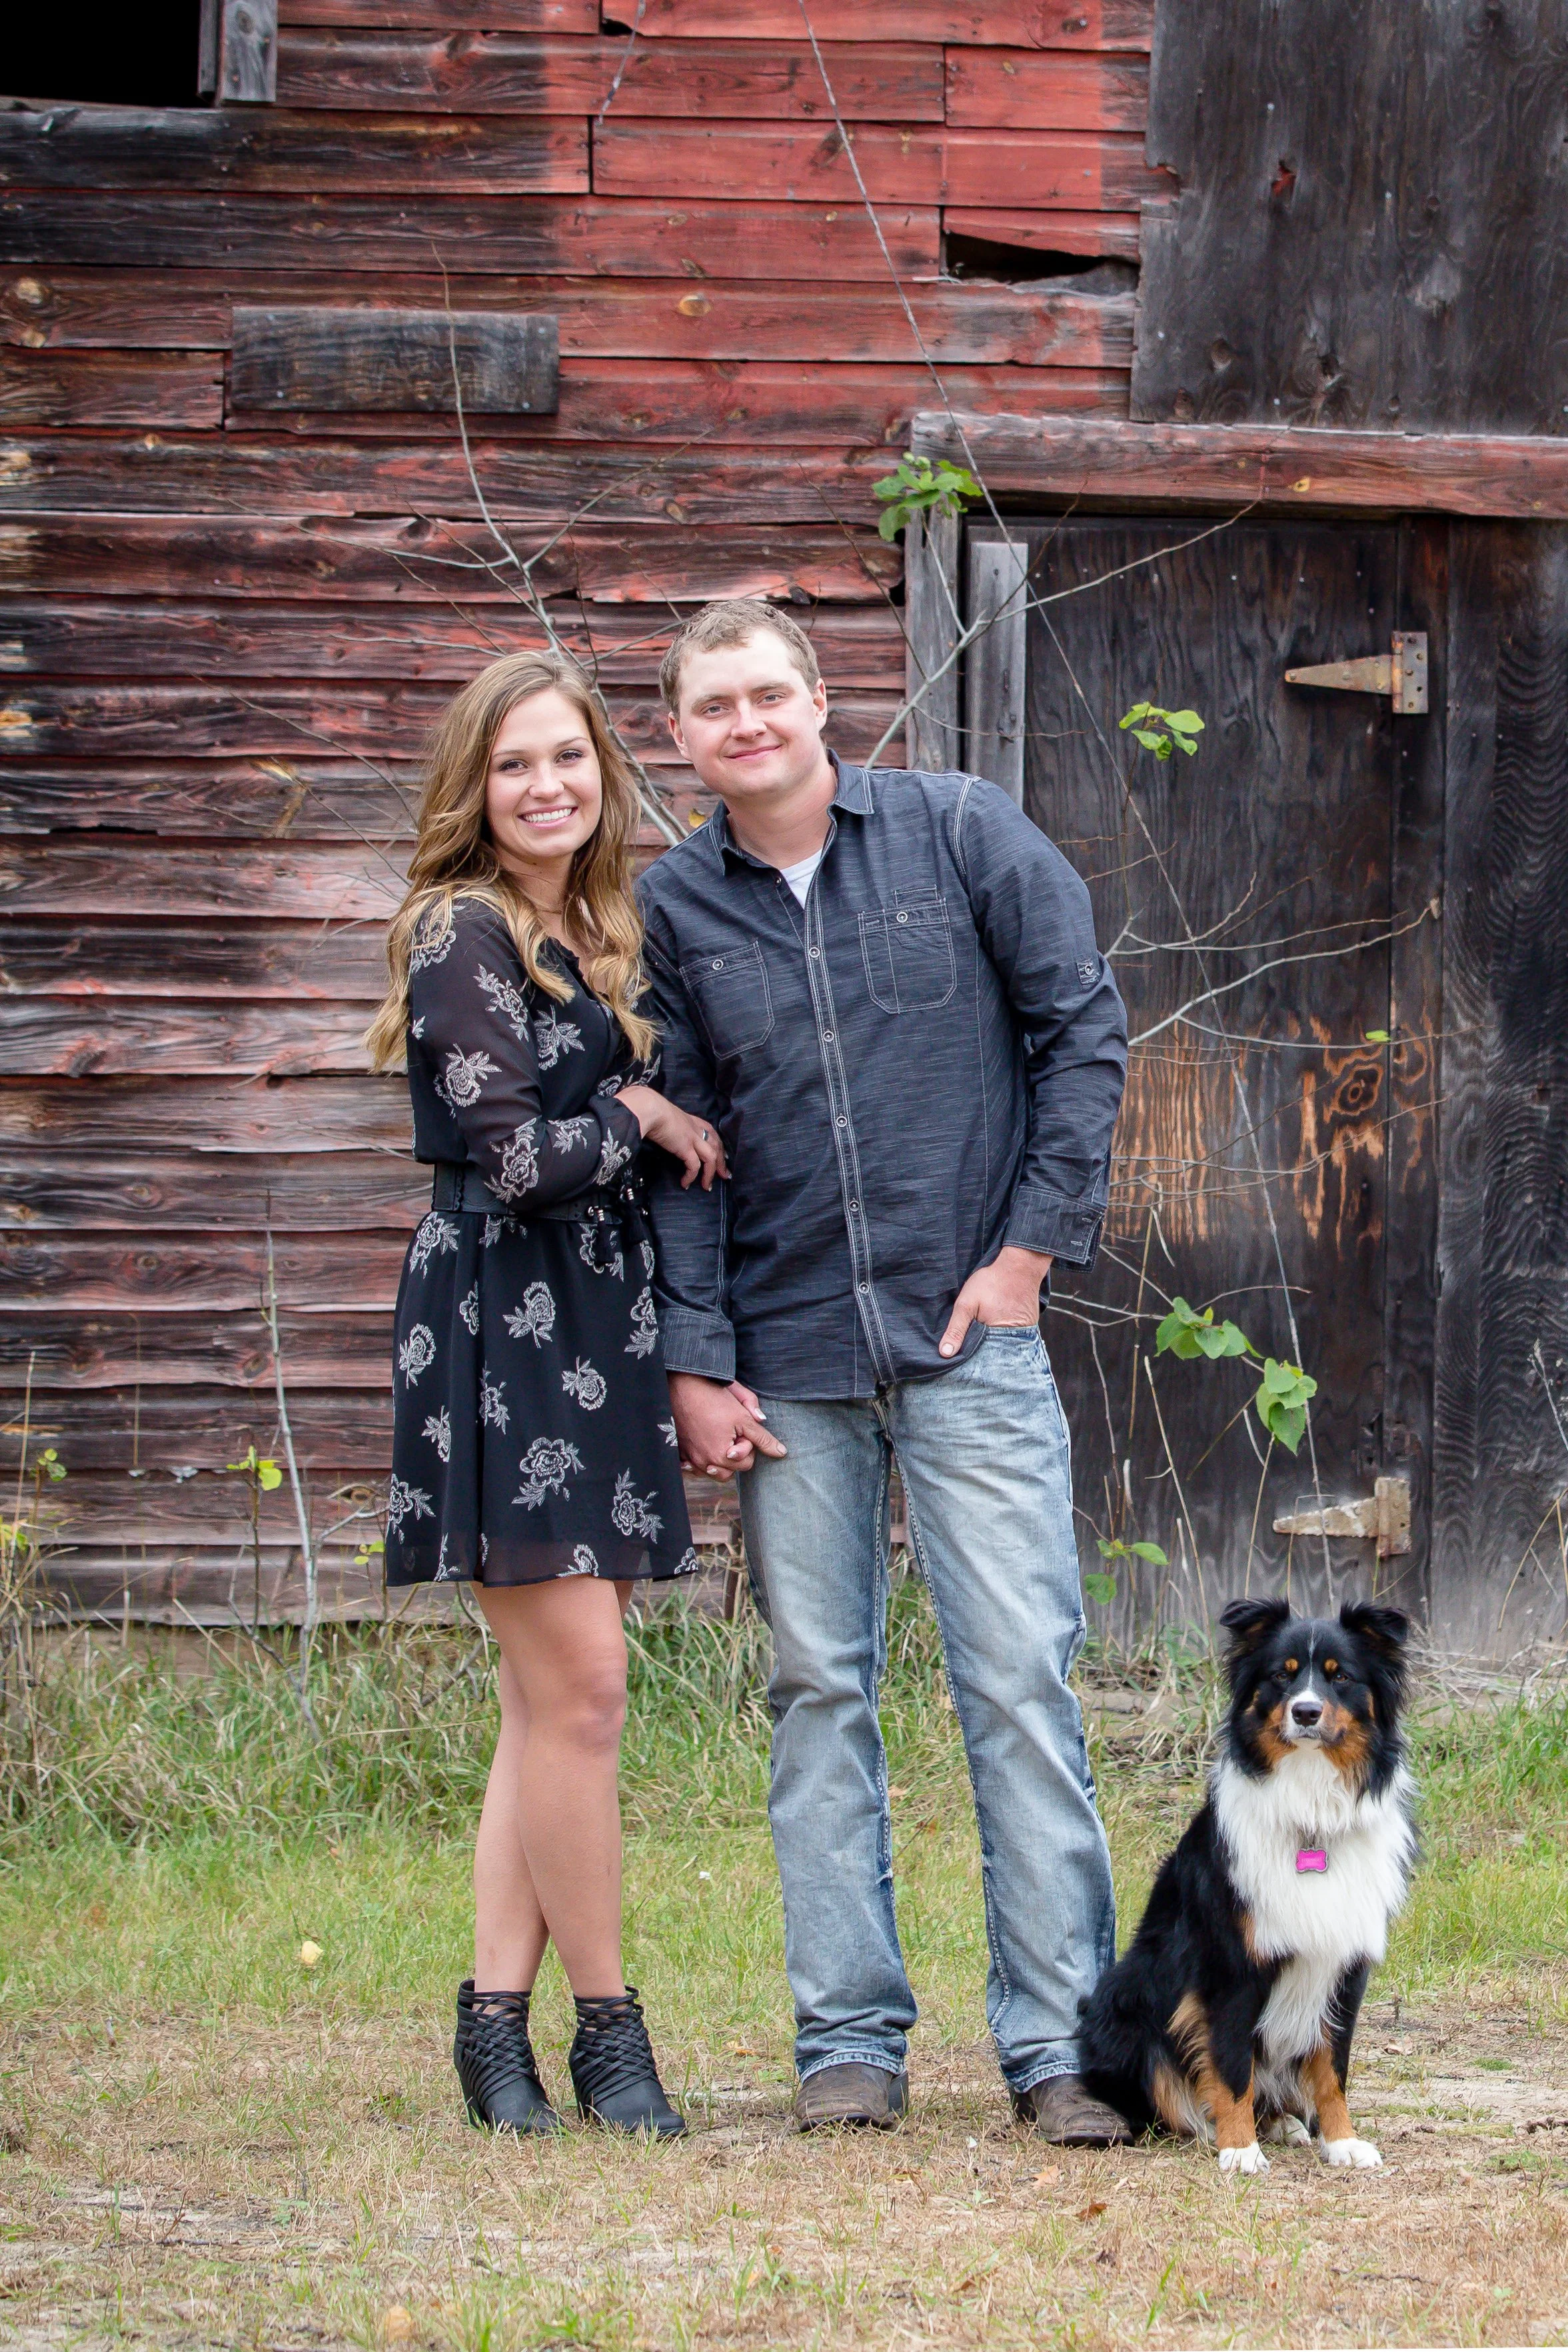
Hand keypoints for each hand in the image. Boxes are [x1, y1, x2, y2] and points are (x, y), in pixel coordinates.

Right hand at [616, 1085, 727, 1189]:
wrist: (651, 1110)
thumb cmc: (655, 1112)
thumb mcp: (670, 1118)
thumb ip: (675, 1127)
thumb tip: (671, 1136)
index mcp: (694, 1121)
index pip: (713, 1134)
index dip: (719, 1147)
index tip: (723, 1158)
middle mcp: (697, 1129)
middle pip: (716, 1147)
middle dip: (721, 1163)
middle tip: (724, 1176)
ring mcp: (693, 1138)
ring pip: (711, 1158)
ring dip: (710, 1174)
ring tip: (706, 1186)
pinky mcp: (686, 1147)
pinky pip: (694, 1166)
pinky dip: (691, 1177)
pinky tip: (685, 1183)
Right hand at [668, 1372, 786, 1477]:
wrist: (683, 1385)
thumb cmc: (714, 1397)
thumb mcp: (743, 1416)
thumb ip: (763, 1437)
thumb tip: (781, 1452)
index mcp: (721, 1455)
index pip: (746, 1463)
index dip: (748, 1445)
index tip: (741, 1428)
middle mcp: (704, 1462)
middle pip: (730, 1471)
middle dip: (735, 1455)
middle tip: (731, 1432)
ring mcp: (690, 1458)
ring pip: (712, 1471)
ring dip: (720, 1460)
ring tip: (721, 1438)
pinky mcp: (680, 1451)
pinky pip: (694, 1467)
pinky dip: (702, 1460)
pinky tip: (705, 1444)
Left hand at [938, 1244, 1052, 1357]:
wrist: (1019, 1266)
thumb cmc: (992, 1282)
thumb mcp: (966, 1304)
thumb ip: (956, 1329)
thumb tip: (945, 1353)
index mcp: (998, 1339)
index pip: (980, 1359)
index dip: (969, 1358)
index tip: (959, 1356)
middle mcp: (1015, 1342)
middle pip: (993, 1356)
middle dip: (981, 1353)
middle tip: (972, 1338)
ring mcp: (1024, 1335)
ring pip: (1003, 1347)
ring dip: (992, 1344)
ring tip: (985, 1330)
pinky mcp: (1029, 1328)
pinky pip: (1013, 1339)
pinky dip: (1003, 1336)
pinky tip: (995, 1327)